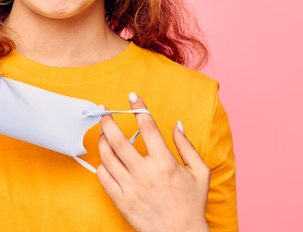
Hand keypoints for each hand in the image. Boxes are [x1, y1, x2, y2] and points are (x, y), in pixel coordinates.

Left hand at [97, 93, 210, 231]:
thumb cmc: (192, 205)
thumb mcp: (200, 173)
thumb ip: (187, 146)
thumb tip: (176, 124)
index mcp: (165, 163)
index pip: (148, 127)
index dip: (138, 108)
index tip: (132, 96)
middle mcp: (145, 173)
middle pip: (119, 140)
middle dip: (108, 121)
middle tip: (103, 111)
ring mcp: (131, 187)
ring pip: (108, 157)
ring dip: (102, 140)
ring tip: (102, 133)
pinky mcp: (121, 201)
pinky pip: (103, 177)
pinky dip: (102, 165)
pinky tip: (105, 159)